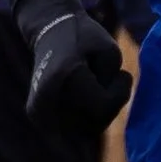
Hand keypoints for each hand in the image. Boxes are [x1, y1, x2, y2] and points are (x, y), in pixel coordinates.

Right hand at [27, 6, 131, 141]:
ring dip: (97, 114)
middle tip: (106, 79)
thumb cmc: (85, 38)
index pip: (103, 106)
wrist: (49, 30)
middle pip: (94, 123)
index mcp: (65, 76)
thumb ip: (115, 86)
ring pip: (83, 131)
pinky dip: (82, 117)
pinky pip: (71, 129)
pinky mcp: (37, 116)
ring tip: (93, 87)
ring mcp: (39, 109)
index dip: (120, 94)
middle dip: (108, 105)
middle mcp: (48, 96)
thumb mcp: (110, 52)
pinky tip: (82, 96)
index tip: (123, 74)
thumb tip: (104, 119)